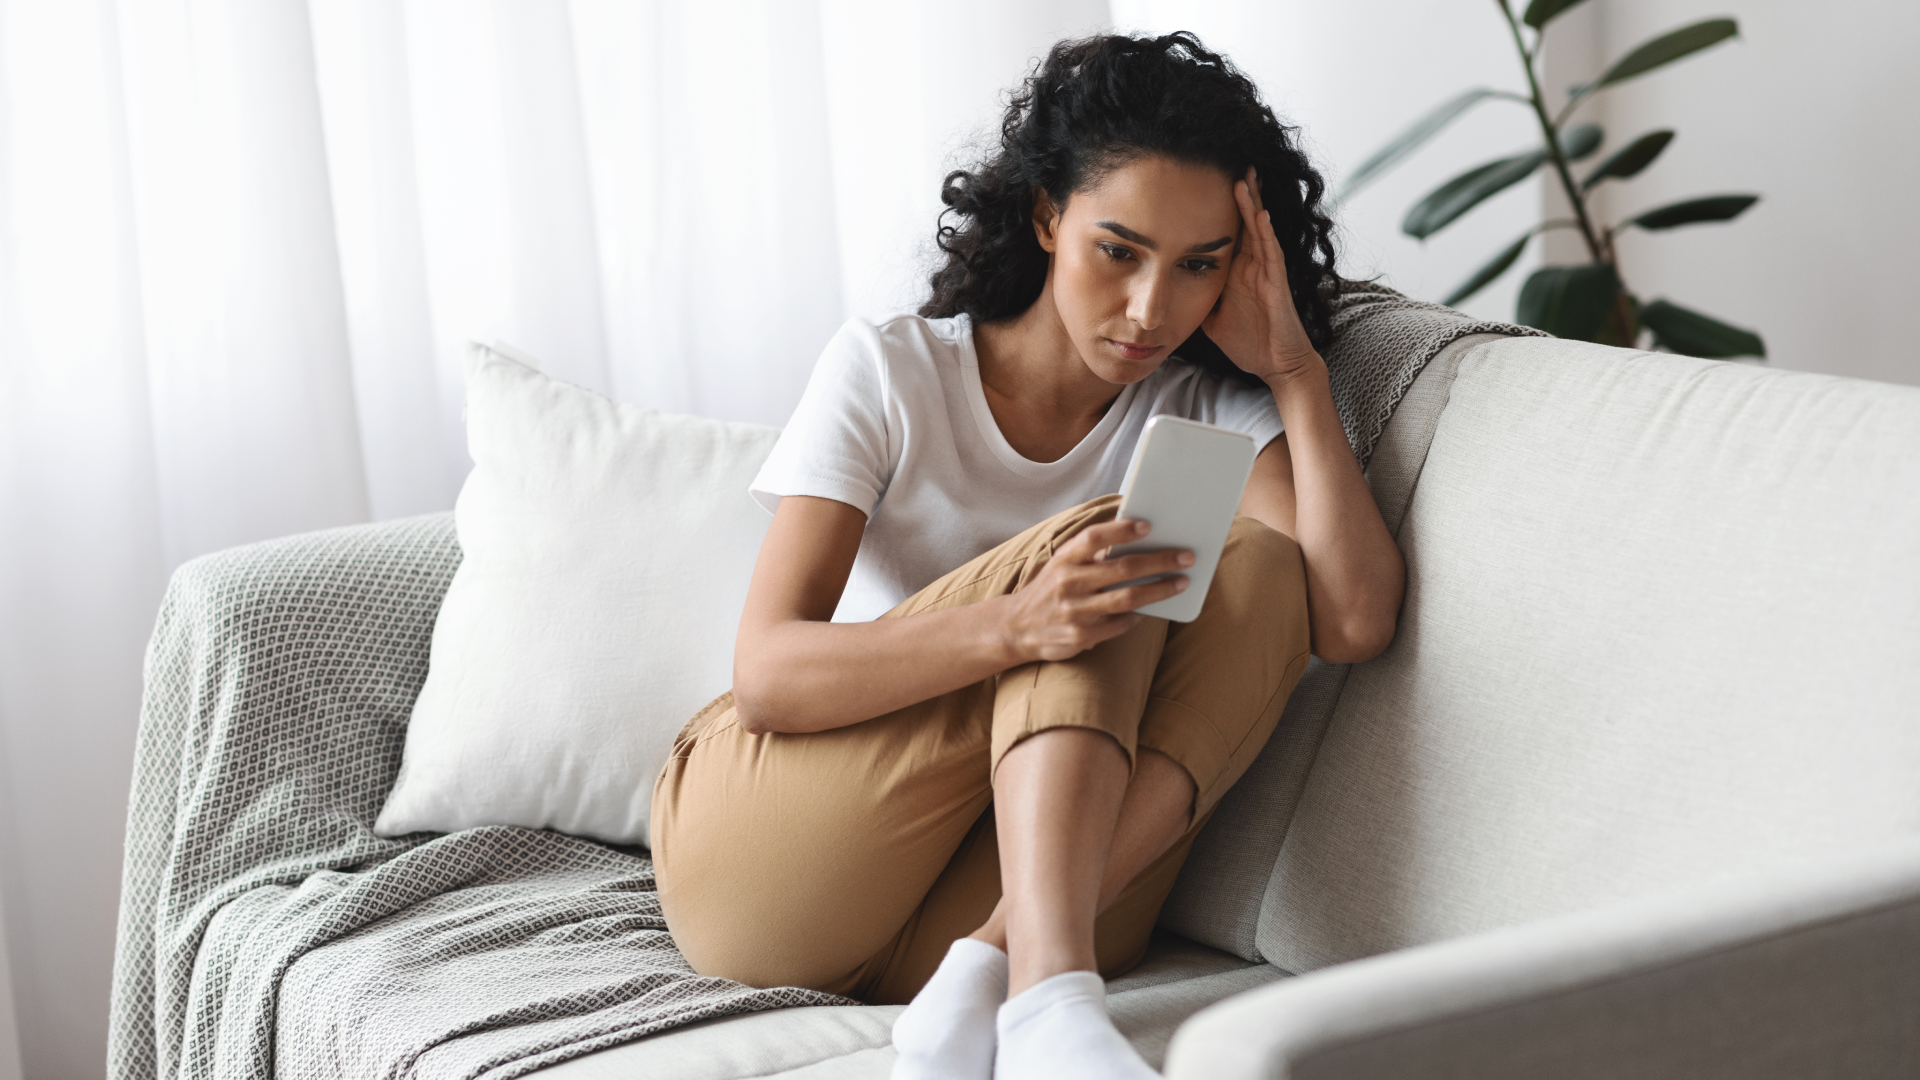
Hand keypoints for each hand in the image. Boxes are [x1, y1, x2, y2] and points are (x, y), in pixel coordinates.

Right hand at [999, 519, 1193, 661]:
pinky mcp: (1080, 636)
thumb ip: (1090, 554)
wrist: (1016, 627)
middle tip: (1187, 557)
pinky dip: (1137, 616)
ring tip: (1181, 583)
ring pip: (1127, 598)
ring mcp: (1074, 610)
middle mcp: (1068, 582)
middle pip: (1122, 568)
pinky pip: (1119, 625)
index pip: (1094, 538)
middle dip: (1160, 561)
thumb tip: (1137, 540)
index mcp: (1064, 559)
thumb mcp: (1061, 565)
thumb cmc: (1050, 589)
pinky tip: (1150, 610)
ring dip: (1159, 590)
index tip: (1149, 525)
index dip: (1121, 530)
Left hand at [1203, 167, 1321, 384]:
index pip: (1227, 231)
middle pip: (1245, 221)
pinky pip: (1272, 254)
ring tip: (1245, 177)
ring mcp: (1266, 272)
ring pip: (1259, 230)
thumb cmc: (1248, 342)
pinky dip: (1265, 234)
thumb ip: (1194, 299)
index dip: (1219, 207)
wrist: (1275, 366)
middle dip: (1240, 193)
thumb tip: (1165, 290)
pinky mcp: (1277, 284)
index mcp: (1237, 271)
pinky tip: (1260, 215)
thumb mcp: (1209, 317)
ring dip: (1252, 204)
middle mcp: (1253, 266)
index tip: (1206, 182)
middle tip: (1232, 162)